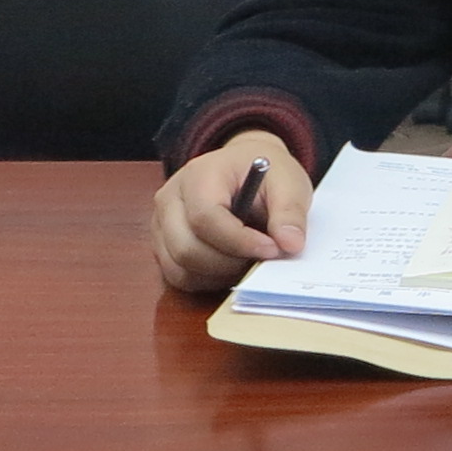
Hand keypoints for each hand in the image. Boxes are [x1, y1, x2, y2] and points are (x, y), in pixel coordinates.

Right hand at [151, 129, 309, 294]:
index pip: (205, 218)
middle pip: (186, 249)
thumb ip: (290, 212)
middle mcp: (170, 199)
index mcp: (199, 175)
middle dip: (228, 263)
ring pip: (179, 268)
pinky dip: (206, 280)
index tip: (271, 249)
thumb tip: (290, 244)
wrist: (244, 170)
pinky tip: (231, 265)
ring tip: (247, 259)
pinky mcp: (162, 245)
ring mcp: (161, 224)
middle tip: (261, 258)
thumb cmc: (264, 175)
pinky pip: (178, 276)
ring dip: (218, 275)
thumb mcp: (289, 182)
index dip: (239, 241)